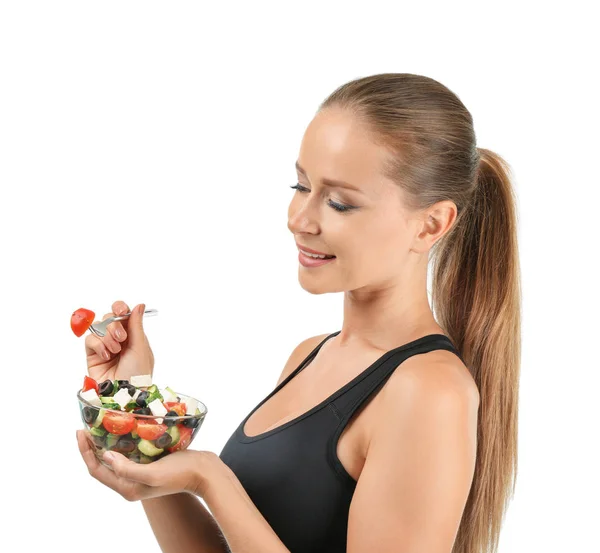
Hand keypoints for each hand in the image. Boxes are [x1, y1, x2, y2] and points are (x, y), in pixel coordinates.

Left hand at [76, 429, 217, 500]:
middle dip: (92, 445)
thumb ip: (128, 468)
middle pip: (103, 463)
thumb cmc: (180, 474)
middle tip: (87, 425)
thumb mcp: (153, 473)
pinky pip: (129, 451)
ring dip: (106, 441)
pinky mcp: (150, 463)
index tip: (81, 432)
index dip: (86, 452)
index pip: (97, 470)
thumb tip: (106, 455)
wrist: (204, 472)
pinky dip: (122, 440)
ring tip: (101, 424)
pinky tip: (125, 426)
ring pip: (115, 456)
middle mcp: (131, 482)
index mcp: (127, 487)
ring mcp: (140, 472)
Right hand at [85, 300, 154, 382]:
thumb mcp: (140, 347)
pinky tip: (106, 356)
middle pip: (109, 318)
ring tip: (115, 351)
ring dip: (107, 336)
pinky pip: (90, 339)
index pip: (124, 314)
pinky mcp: (93, 355)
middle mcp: (119, 339)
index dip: (120, 308)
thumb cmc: (138, 373)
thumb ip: (136, 325)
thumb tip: (140, 305)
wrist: (124, 394)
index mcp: (133, 335)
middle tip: (122, 339)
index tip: (121, 311)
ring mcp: (105, 346)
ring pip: (99, 327)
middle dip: (115, 325)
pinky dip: (98, 345)